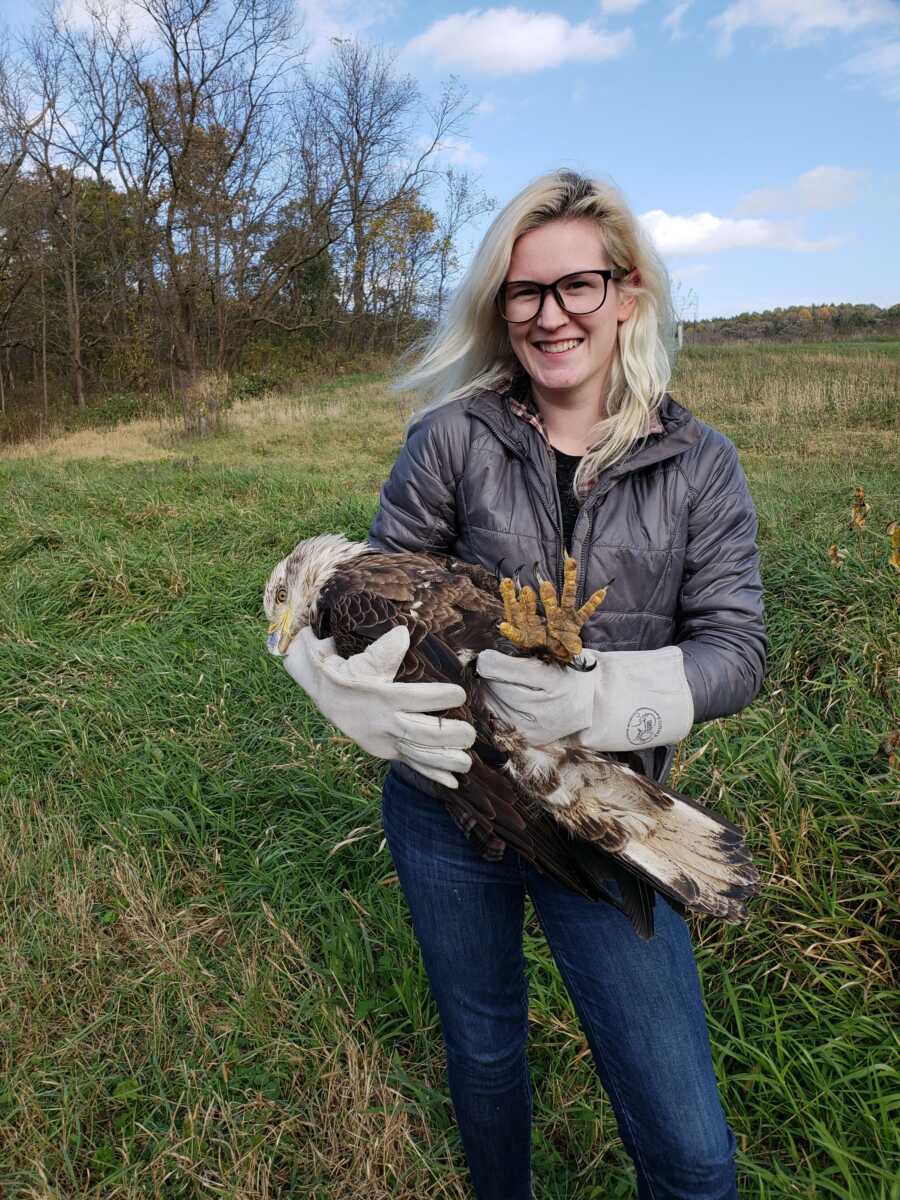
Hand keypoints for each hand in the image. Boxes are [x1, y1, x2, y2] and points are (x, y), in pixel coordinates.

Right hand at [282, 625, 475, 787]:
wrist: (323, 695)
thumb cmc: (348, 672)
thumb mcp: (361, 660)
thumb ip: (384, 651)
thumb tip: (403, 634)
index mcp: (381, 696)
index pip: (414, 698)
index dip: (438, 697)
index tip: (460, 694)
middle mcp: (383, 722)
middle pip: (419, 732)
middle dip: (447, 736)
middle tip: (471, 734)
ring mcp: (384, 740)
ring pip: (417, 753)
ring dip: (443, 760)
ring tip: (467, 764)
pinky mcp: (385, 751)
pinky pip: (411, 763)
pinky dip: (431, 774)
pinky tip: (452, 782)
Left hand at [477, 646, 694, 751]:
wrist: (591, 703)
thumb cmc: (568, 672)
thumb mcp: (553, 654)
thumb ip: (522, 654)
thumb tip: (482, 659)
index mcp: (554, 680)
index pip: (506, 671)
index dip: (489, 662)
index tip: (483, 656)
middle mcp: (546, 709)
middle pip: (496, 688)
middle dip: (489, 676)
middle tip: (491, 667)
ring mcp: (537, 728)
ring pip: (493, 705)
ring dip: (490, 691)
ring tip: (501, 682)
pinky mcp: (530, 739)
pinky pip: (498, 720)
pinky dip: (495, 707)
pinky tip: (503, 700)